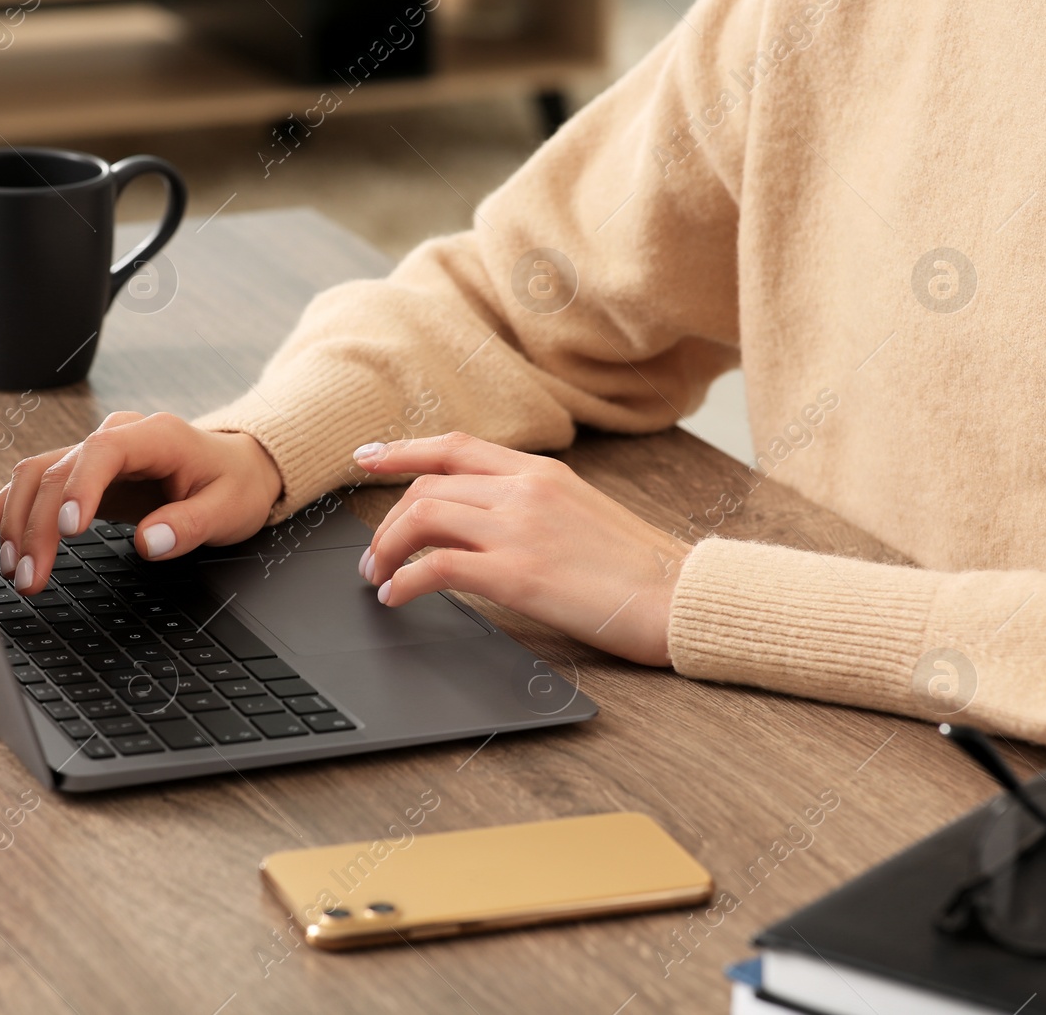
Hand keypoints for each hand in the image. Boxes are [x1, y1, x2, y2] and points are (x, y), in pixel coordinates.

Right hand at [0, 412, 282, 594]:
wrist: (235, 467)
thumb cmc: (234, 485)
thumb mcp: (229, 509)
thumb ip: (191, 525)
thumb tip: (149, 542)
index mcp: (155, 436)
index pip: (102, 452)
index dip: (78, 488)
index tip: (67, 530)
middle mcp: (116, 437)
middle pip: (59, 472)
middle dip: (38, 527)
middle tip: (31, 578)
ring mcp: (94, 453)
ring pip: (36, 477)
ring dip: (15, 523)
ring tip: (11, 570)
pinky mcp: (81, 474)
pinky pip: (35, 486)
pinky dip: (5, 509)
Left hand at [354, 432, 689, 665]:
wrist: (679, 597)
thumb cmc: (638, 568)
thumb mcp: (581, 512)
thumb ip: (530, 505)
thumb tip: (477, 522)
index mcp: (541, 472)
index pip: (453, 447)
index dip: (402, 452)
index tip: (366, 459)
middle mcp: (524, 490)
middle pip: (426, 487)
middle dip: (386, 521)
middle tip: (372, 556)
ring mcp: (519, 529)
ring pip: (421, 518)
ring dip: (386, 550)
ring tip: (378, 578)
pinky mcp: (518, 574)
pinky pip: (436, 568)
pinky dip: (404, 581)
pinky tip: (397, 598)